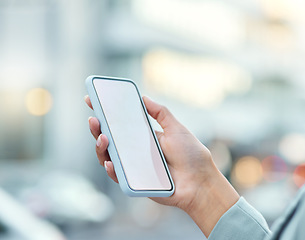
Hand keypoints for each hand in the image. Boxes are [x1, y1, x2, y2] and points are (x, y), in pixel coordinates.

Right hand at [85, 95, 238, 236]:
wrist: (200, 182)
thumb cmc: (192, 156)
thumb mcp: (176, 129)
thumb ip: (160, 113)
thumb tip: (143, 97)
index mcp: (144, 137)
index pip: (120, 123)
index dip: (105, 112)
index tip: (92, 99)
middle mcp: (136, 151)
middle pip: (110, 139)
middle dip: (97, 127)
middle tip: (94, 118)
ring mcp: (134, 167)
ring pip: (108, 157)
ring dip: (100, 147)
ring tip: (103, 137)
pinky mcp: (135, 183)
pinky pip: (118, 176)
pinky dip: (111, 169)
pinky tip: (110, 162)